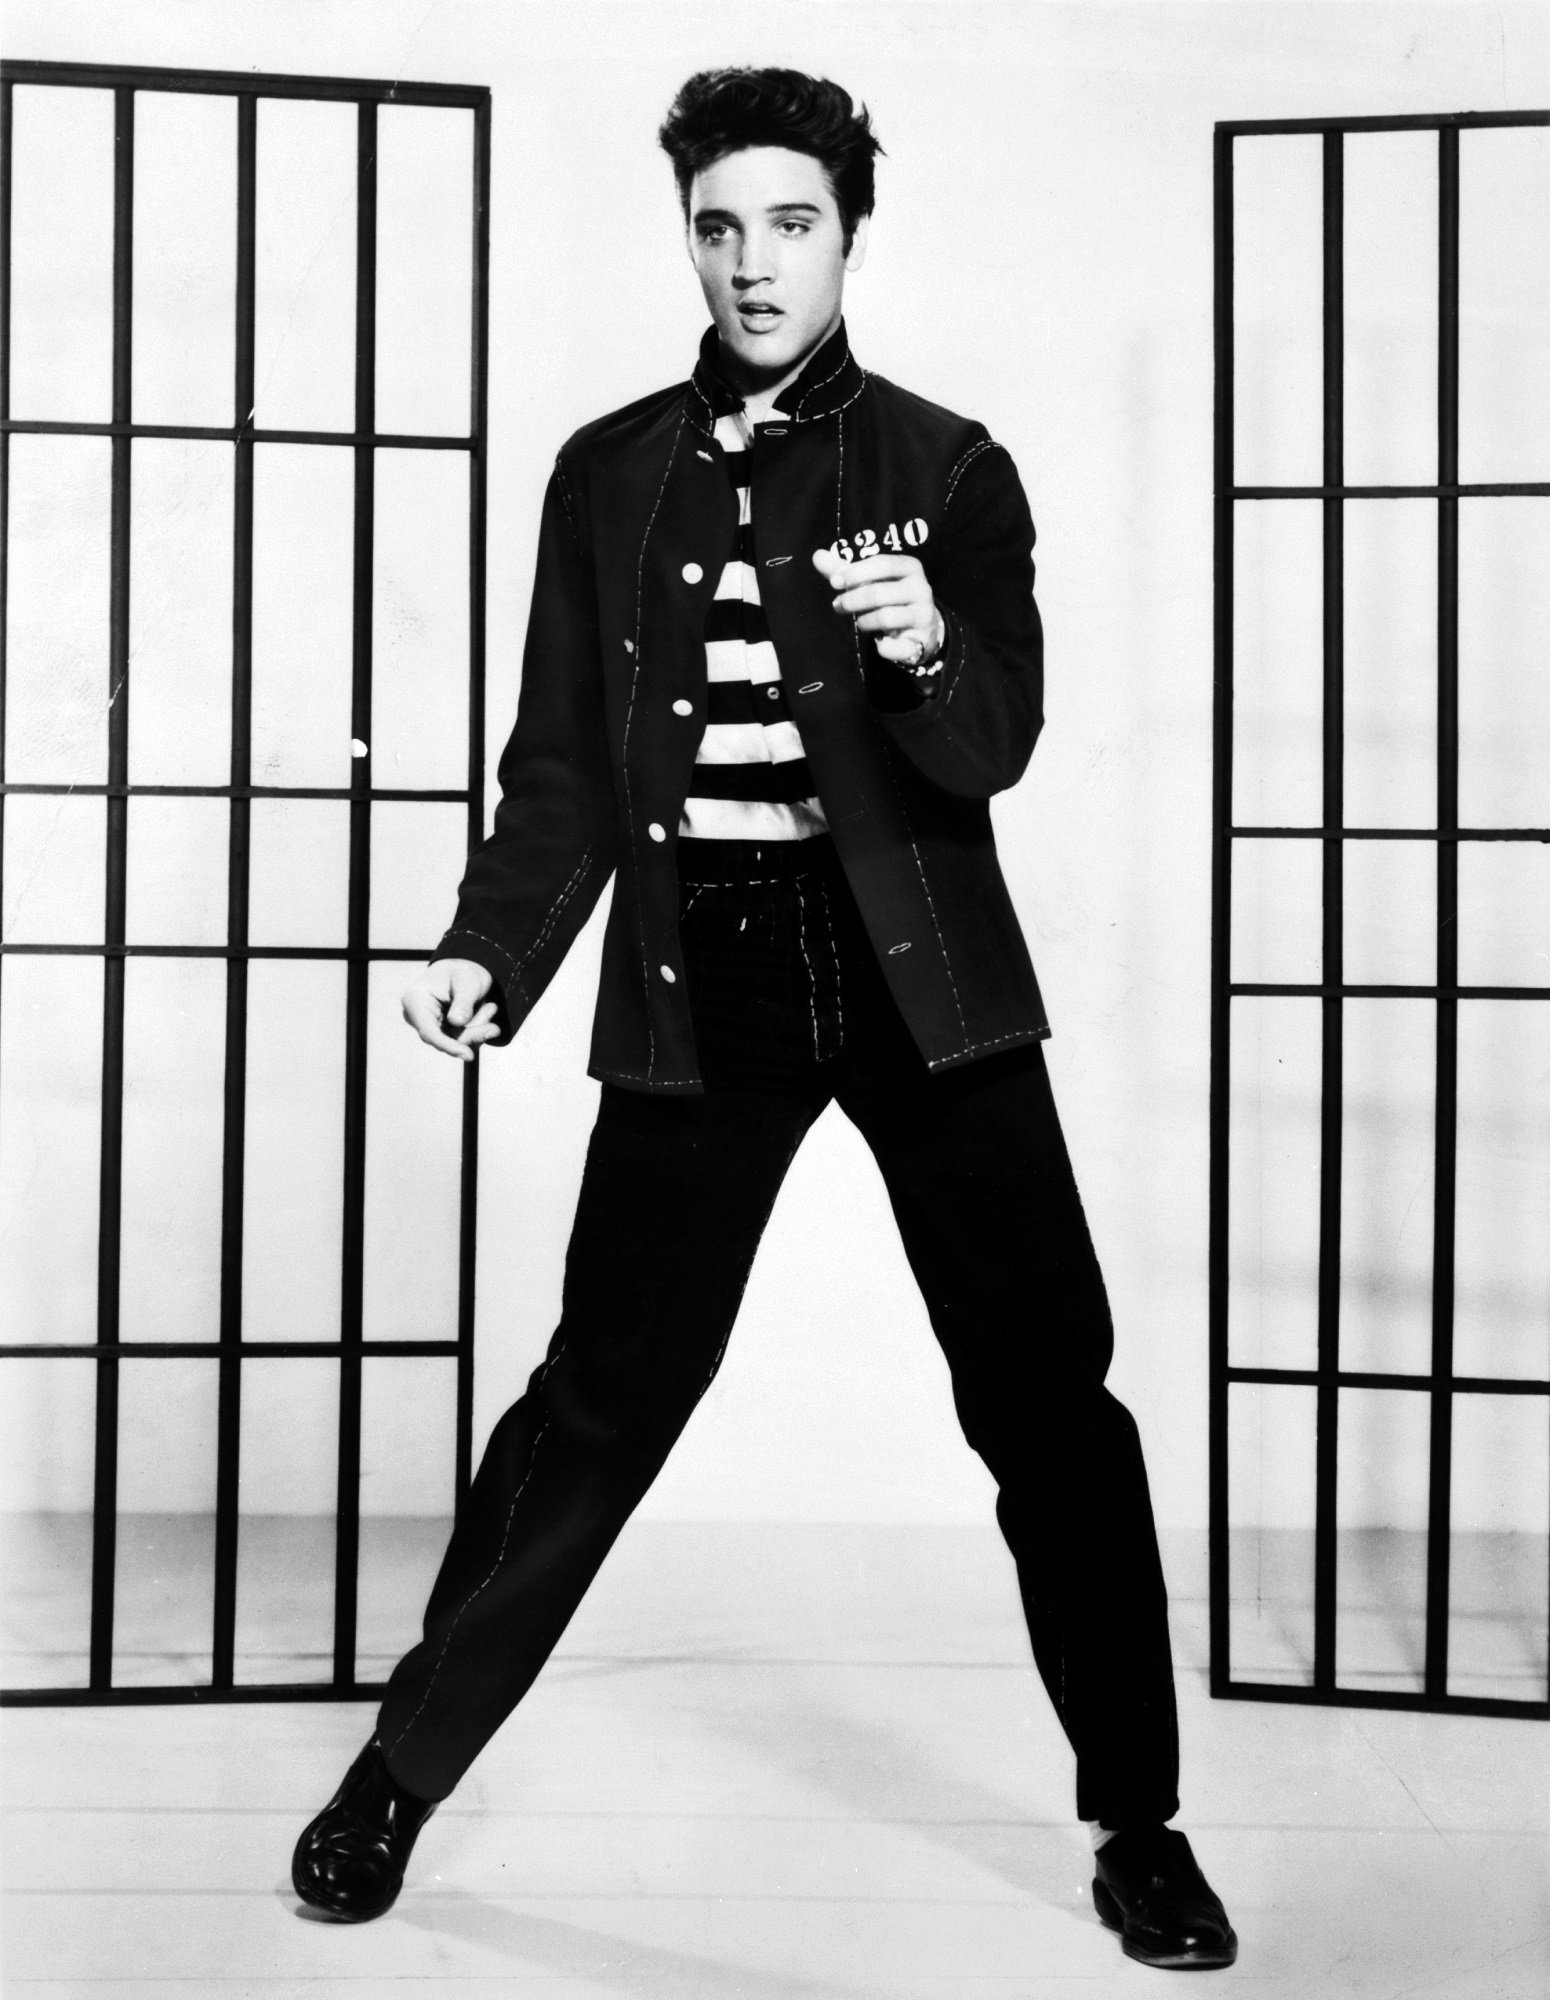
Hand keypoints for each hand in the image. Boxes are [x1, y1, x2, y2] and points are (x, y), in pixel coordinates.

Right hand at [401, 958, 498, 1061]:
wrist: (465, 970)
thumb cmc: (463, 971)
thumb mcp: (468, 981)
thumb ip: (463, 1002)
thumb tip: (457, 1023)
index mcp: (415, 1000)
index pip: (428, 1031)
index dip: (448, 1045)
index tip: (468, 1055)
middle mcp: (417, 1017)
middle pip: (443, 1039)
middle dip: (472, 1034)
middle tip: (494, 1028)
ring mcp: (429, 1026)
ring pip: (455, 1042)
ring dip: (477, 1028)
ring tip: (490, 1007)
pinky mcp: (441, 1032)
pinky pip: (461, 1040)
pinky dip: (477, 1029)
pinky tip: (486, 1011)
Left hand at [812, 546, 945, 667]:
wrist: (923, 625)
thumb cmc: (891, 596)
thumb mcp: (872, 580)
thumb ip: (845, 570)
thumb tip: (817, 556)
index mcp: (910, 567)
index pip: (882, 564)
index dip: (855, 572)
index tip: (834, 582)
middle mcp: (921, 589)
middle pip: (879, 593)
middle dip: (852, 600)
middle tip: (838, 606)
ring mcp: (923, 615)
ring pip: (886, 617)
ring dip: (864, 621)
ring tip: (858, 622)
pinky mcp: (922, 640)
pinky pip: (899, 646)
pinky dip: (884, 647)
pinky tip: (878, 641)